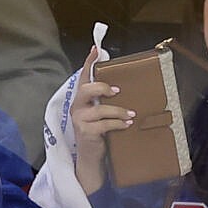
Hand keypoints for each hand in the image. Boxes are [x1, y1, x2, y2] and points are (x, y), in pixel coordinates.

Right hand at [67, 65, 131, 195]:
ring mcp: (79, 120)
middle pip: (86, 89)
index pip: (83, 76)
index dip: (88, 62)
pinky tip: (126, 124)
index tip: (96, 49)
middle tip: (117, 91)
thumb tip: (124, 88)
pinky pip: (104, 124)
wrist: (91, 159)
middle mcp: (76, 108)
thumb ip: (105, 101)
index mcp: (81, 100)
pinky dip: (118, 123)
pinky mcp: (85, 133)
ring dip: (118, 110)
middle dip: (103, 87)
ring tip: (131, 114)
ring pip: (99, 109)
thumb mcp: (100, 115)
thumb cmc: (98, 134)